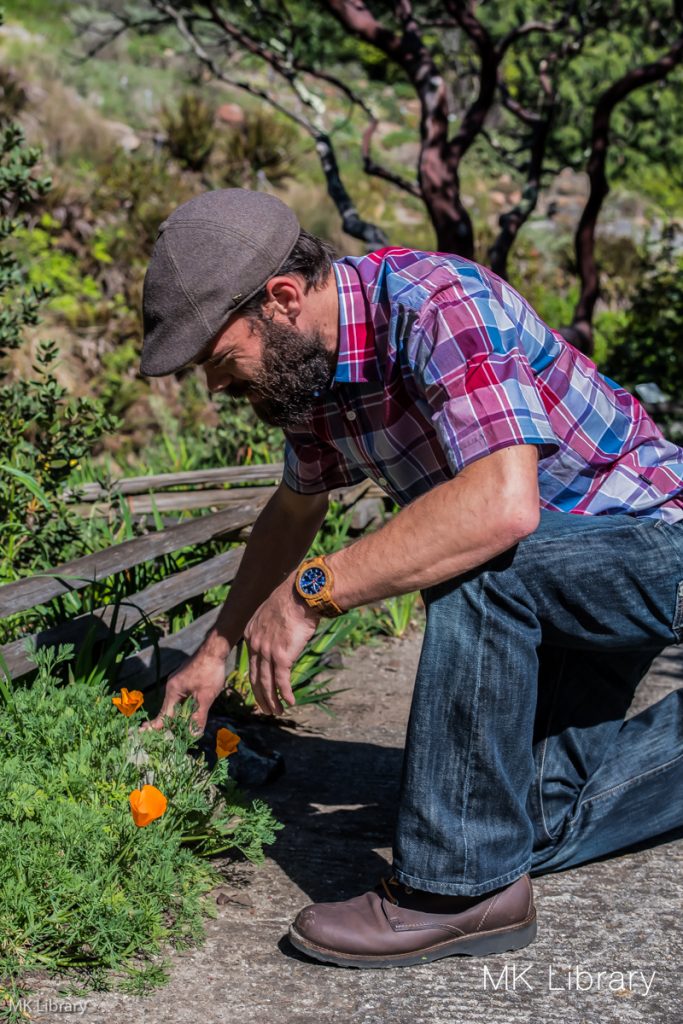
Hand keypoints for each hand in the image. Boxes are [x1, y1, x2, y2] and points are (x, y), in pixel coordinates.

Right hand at [139, 646, 227, 735]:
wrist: (214, 650)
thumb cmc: (209, 672)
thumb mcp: (206, 697)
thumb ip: (198, 717)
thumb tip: (194, 735)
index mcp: (173, 691)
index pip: (163, 715)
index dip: (156, 726)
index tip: (143, 734)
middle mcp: (172, 687)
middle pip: (168, 710)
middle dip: (169, 724)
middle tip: (164, 737)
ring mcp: (178, 683)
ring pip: (176, 704)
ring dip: (178, 716)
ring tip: (178, 730)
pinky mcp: (185, 680)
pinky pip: (181, 698)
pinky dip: (183, 707)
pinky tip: (189, 713)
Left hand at [244, 576, 320, 715]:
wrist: (300, 595)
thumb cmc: (292, 600)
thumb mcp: (275, 613)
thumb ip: (272, 629)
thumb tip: (281, 636)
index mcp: (251, 634)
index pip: (251, 663)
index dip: (255, 680)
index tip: (260, 691)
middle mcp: (255, 644)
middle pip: (255, 677)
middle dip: (260, 696)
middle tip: (265, 709)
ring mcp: (266, 651)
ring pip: (267, 683)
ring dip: (272, 700)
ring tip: (277, 712)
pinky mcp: (281, 656)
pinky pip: (282, 681)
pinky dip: (285, 694)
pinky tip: (290, 702)